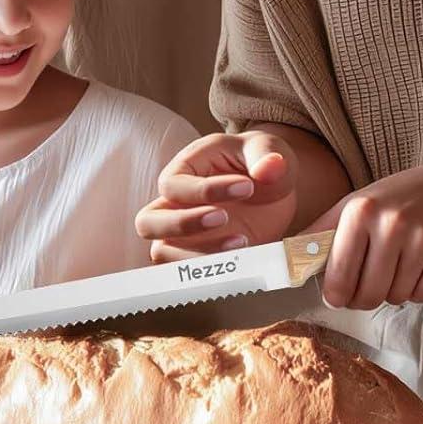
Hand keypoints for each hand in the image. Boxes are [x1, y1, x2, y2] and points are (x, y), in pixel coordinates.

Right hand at [136, 131, 299, 262]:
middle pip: (148, 223)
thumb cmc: (260, 160)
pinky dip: (211, 274)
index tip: (248, 186)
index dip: (204, 190)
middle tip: (223, 218)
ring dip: (196, 255)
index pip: (173, 186)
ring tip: (242, 241)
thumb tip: (271, 166)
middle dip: (181, 225)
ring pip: (163, 254)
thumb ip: (266, 156)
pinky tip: (244, 259)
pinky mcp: (201, 256)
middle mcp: (175, 204)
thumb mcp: (266, 149)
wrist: (275, 188)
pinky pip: (189, 274)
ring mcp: (186, 234)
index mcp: (183, 170)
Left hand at [313, 152, 422, 309]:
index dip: (335, 294)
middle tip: (370, 284)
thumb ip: (326, 232)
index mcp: (360, 210)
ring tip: (401, 263)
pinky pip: (421, 296)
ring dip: (393, 290)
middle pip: (365, 295)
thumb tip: (290, 262)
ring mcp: (421, 241)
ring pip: (393, 298)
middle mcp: (390, 224)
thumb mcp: (361, 201)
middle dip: (364, 298)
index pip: (336, 276)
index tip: (337, 296)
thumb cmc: (406, 195)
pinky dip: (419, 289)